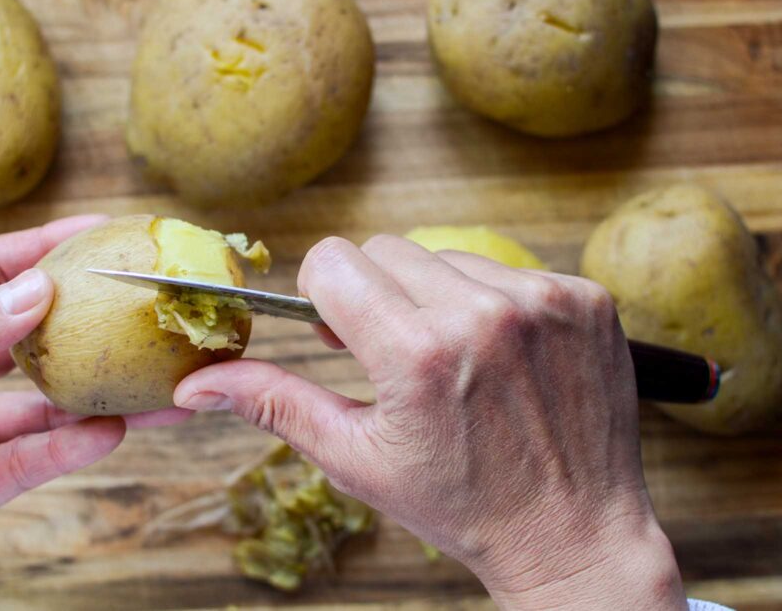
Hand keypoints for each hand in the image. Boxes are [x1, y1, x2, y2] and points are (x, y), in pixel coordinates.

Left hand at [0, 215, 188, 609]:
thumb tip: (39, 287)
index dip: (44, 248)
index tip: (101, 232)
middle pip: (33, 336)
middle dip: (88, 322)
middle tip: (142, 308)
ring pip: (48, 404)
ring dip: (98, 394)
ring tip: (153, 383)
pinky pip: (37, 458)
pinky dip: (75, 446)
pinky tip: (110, 432)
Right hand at [175, 235, 688, 609]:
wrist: (572, 533)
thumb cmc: (460, 504)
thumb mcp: (356, 459)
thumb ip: (275, 403)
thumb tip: (195, 384)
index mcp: (418, 356)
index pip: (334, 260)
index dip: (324, 295)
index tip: (341, 332)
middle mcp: (485, 316)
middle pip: (385, 248)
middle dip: (375, 294)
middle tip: (393, 352)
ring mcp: (544, 301)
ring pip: (445, 255)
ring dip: (435, 296)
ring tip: (454, 359)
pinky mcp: (586, 297)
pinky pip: (507, 268)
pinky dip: (492, 302)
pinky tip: (503, 356)